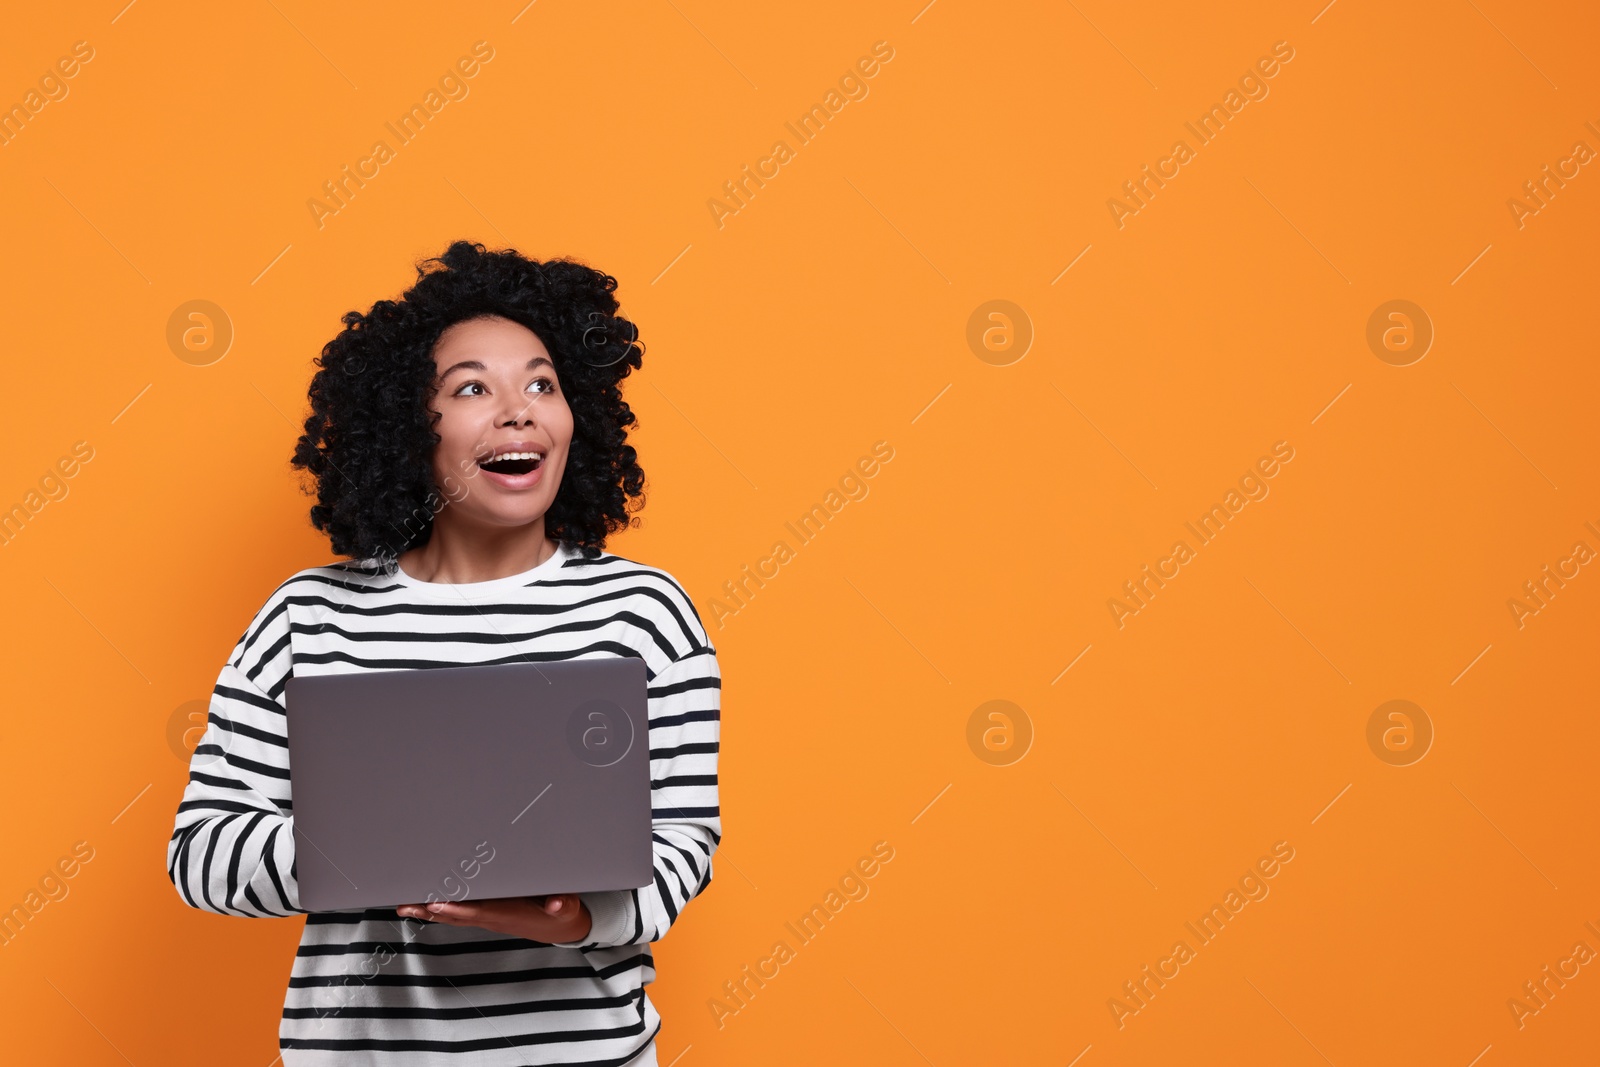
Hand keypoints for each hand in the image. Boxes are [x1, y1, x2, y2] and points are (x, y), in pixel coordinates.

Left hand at [395, 894, 591, 943]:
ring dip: (427, 912)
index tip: (436, 904)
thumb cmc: (560, 914)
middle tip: (404, 905)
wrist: (558, 927)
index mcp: (507, 914)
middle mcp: (492, 918)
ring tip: (403, 905)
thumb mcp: (567, 907)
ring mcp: (486, 917)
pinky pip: (457, 913)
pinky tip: (423, 905)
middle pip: (455, 916)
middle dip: (430, 911)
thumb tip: (557, 904)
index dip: (456, 909)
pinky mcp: (486, 914)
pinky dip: (438, 910)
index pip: (477, 911)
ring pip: (452, 916)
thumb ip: (563, 903)